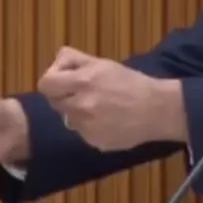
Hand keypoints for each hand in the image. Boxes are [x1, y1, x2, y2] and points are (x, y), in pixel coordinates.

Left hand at [37, 46, 185, 150]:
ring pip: (69, 119)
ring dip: (78, 113)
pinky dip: (91, 127)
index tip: (64, 80)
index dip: (53, 81)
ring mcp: (86, 127)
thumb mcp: (104, 63)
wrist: (157, 109)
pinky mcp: (94, 142)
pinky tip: (108, 121)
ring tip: (100, 108)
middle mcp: (81, 106)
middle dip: (66, 96)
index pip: (45, 84)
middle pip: (55, 103)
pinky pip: (83, 133)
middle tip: (84, 93)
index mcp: (82, 82)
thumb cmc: (131, 82)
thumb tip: (57, 64)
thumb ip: (75, 60)